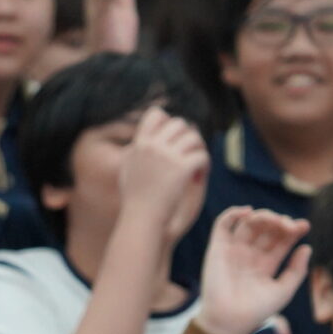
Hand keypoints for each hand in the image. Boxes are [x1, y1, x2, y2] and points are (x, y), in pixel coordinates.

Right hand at [117, 108, 208, 236]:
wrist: (142, 219)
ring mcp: (168, 156)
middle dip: (187, 137)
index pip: (156, 114)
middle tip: (190, 153)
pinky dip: (204, 165)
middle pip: (179, 124)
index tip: (173, 137)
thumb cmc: (135, 199)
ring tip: (196, 165)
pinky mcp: (183, 168)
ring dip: (198, 149)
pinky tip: (199, 175)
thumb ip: (135, 152)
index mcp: (139, 144)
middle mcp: (152, 146)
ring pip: (194, 137)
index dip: (168, 121)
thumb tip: (141, 139)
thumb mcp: (128, 170)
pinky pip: (202, 155)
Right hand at [192, 207, 312, 333]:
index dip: (293, 229)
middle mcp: (250, 254)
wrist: (230, 320)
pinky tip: (248, 211)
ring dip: (262, 216)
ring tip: (273, 220)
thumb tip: (307, 247)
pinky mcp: (217, 248)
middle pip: (267, 228)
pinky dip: (233, 213)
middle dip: (279, 222)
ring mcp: (234, 249)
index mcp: (266, 264)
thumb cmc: (257, 310)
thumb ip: (296, 270)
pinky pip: (223, 224)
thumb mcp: (284, 291)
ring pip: (248, 222)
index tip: (304, 226)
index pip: (281, 239)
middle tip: (289, 225)